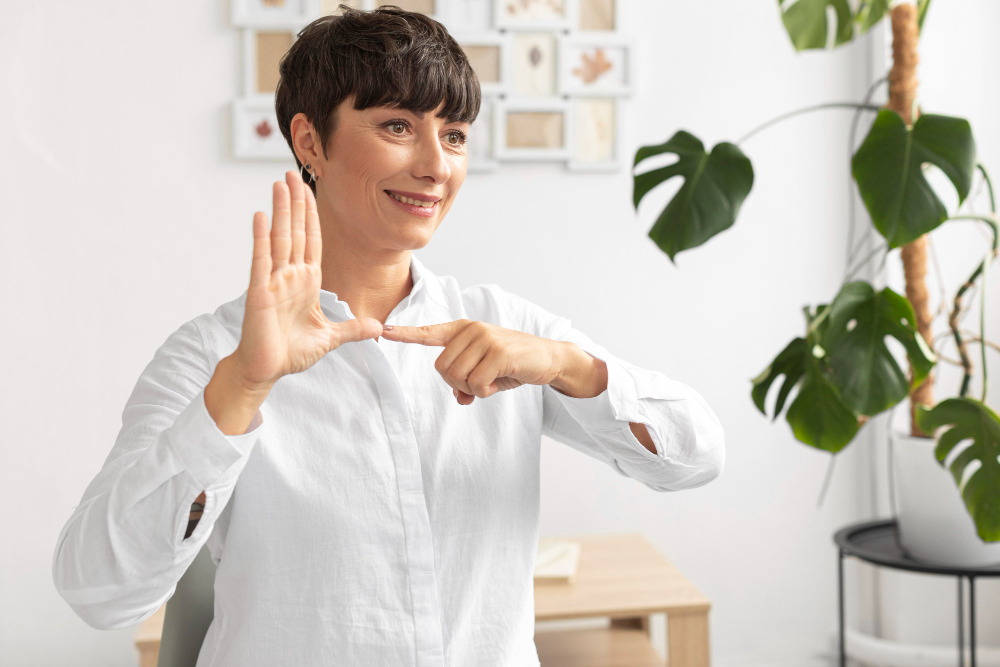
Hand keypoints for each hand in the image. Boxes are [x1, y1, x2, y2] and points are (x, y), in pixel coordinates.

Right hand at [231, 170, 382, 387]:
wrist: (266, 370)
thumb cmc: (291, 352)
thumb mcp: (330, 338)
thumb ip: (353, 329)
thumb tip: (378, 328)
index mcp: (307, 282)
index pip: (312, 241)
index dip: (312, 216)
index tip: (311, 192)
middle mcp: (290, 277)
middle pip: (295, 232)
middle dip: (296, 203)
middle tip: (293, 173)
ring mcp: (273, 282)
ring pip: (279, 239)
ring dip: (280, 211)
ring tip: (280, 184)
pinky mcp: (259, 292)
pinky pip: (261, 261)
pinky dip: (261, 238)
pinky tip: (261, 216)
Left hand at [379, 320, 562, 404]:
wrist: (548, 358)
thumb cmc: (513, 363)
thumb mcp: (487, 372)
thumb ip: (467, 382)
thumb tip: (459, 399)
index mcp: (464, 331)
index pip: (429, 332)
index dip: (406, 334)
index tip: (383, 331)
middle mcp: (472, 330)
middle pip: (442, 369)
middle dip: (458, 384)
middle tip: (480, 383)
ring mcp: (485, 339)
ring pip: (457, 377)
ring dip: (473, 389)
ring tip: (492, 381)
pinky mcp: (499, 353)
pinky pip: (476, 384)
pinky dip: (484, 392)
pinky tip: (498, 383)